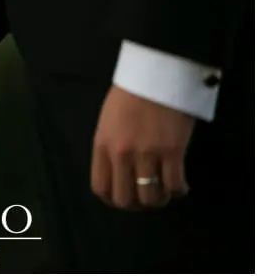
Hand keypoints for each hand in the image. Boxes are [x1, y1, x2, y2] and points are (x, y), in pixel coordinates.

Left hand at [91, 85, 194, 209]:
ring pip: (151, 197)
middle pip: (125, 198)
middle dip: (135, 205)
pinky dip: (178, 190)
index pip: (100, 187)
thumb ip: (109, 146)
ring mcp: (147, 154)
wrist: (155, 74)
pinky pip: (175, 185)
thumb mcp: (107, 121)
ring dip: (158, 200)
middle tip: (145, 197)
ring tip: (163, 192)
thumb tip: (117, 171)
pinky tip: (179, 185)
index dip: (112, 199)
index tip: (122, 198)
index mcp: (102, 145)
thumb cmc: (130, 93)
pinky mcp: (172, 151)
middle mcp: (121, 154)